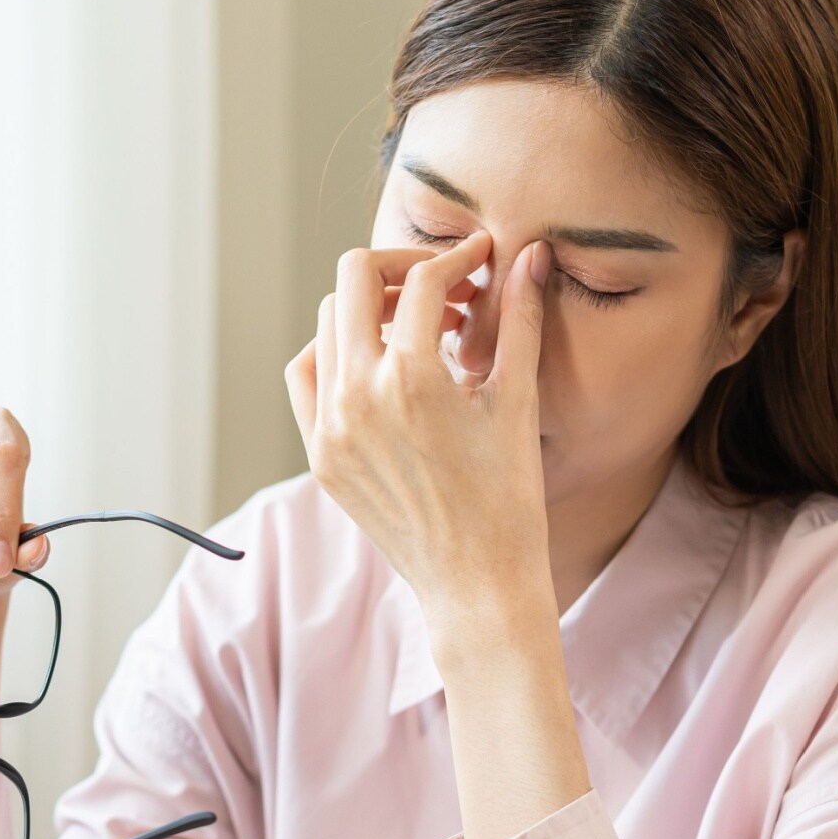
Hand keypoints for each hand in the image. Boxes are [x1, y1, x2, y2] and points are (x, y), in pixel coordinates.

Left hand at [286, 230, 557, 634]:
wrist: (477, 583)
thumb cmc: (509, 497)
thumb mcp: (517, 401)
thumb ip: (517, 320)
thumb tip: (530, 255)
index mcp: (410, 378)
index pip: (422, 281)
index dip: (458, 259)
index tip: (481, 262)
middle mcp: (357, 396)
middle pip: (354, 280)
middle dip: (401, 267)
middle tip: (442, 284)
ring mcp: (329, 428)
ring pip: (326, 324)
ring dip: (369, 308)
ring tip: (417, 327)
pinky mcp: (320, 455)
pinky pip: (307, 377)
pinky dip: (335, 354)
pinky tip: (377, 364)